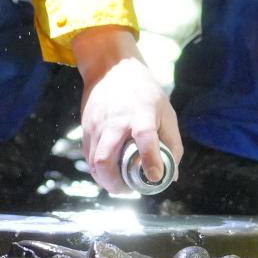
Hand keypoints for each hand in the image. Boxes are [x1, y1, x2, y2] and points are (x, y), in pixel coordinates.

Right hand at [72, 26, 181, 194]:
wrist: (111, 68)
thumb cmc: (144, 91)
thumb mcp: (166, 111)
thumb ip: (172, 144)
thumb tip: (171, 175)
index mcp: (141, 113)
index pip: (145, 137)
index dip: (150, 159)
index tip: (155, 176)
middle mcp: (116, 121)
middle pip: (106, 158)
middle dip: (116, 183)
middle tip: (129, 189)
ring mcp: (97, 125)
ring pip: (94, 162)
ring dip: (106, 180)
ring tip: (120, 185)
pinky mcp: (86, 127)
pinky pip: (88, 157)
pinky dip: (98, 170)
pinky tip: (109, 172)